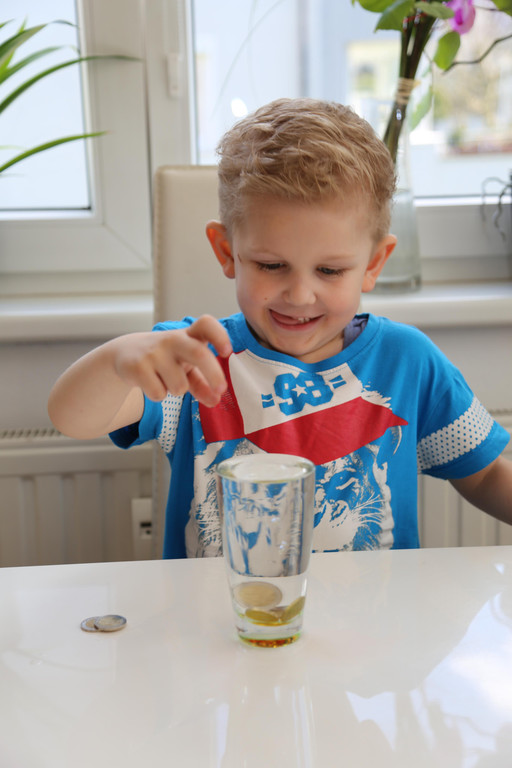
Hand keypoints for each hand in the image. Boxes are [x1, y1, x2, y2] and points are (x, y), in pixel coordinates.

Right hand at [113, 315, 232, 406]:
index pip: (206, 324)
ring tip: (165, 380)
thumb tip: (215, 400)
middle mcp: (173, 340)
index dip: (219, 336)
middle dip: (214, 374)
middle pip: (199, 353)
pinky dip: (158, 395)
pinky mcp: (137, 366)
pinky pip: (159, 394)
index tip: (227, 351)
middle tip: (221, 389)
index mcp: (189, 335)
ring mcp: (154, 352)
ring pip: (179, 385)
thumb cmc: (165, 359)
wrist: (125, 354)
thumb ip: (202, 383)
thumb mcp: (185, 366)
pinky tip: (150, 382)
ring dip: (177, 390)